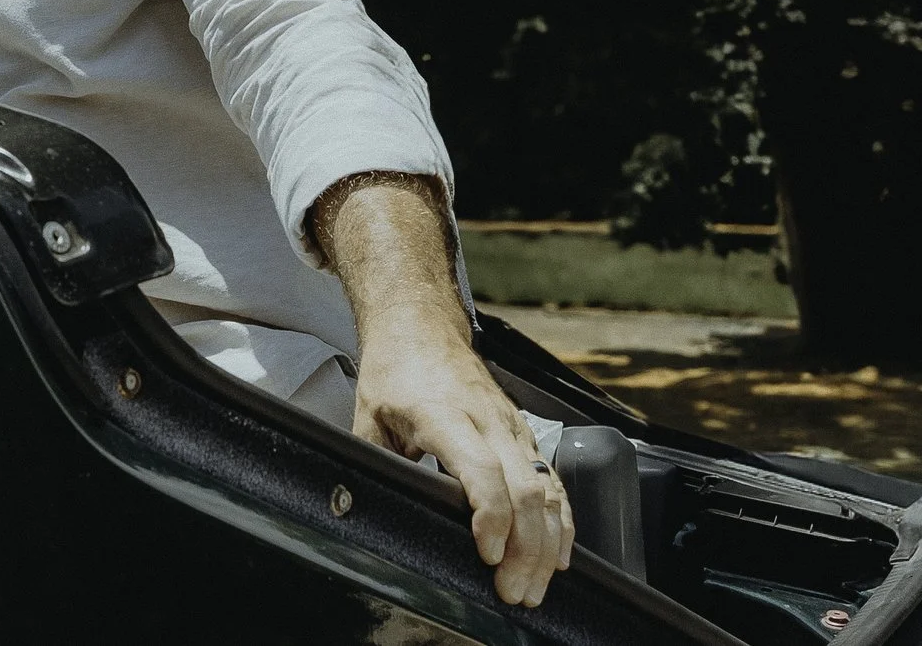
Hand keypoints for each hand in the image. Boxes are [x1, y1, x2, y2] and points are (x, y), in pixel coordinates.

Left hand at [354, 315, 573, 605]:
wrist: (422, 328)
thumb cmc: (394, 373)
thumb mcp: (368, 416)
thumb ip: (372, 465)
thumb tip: (358, 510)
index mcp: (444, 415)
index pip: (482, 469)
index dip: (491, 516)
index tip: (488, 555)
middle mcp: (488, 421)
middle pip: (525, 490)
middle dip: (526, 550)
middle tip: (513, 593)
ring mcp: (512, 427)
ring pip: (547, 490)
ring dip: (547, 545)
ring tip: (534, 588)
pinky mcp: (524, 434)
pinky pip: (554, 482)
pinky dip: (562, 523)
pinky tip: (559, 557)